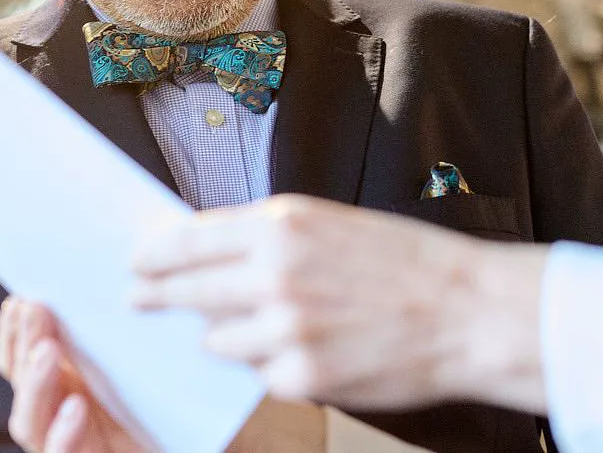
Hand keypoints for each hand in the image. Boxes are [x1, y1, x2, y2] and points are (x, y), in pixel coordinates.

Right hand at [0, 298, 326, 452]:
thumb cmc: (182, 404)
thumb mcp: (157, 354)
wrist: (204, 441)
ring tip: (47, 350)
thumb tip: (135, 262)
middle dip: (21, 344)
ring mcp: (72, 443)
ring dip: (34, 385)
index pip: (26, 355)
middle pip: (21, 382)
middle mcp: (63, 411)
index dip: (16, 329)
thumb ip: (133, 324)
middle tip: (32, 309)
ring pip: (30, 422)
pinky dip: (63, 435)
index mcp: (73, 381)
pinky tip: (76, 408)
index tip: (21, 296)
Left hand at [130, 196, 549, 413]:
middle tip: (136, 298)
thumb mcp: (332, 224)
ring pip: (217, 338)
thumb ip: (270, 236)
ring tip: (265, 322)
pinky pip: (259, 372)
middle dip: (156, 294)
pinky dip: (270, 363)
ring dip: (226, 332)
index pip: (190, 239)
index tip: (136, 260)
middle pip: (187, 290)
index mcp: (283, 227)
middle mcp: (275, 275)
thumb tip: (210, 248)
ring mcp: (285, 331)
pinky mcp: (300, 377)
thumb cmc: (406, 262)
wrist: (465, 312)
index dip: (155, 253)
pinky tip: (306, 348)